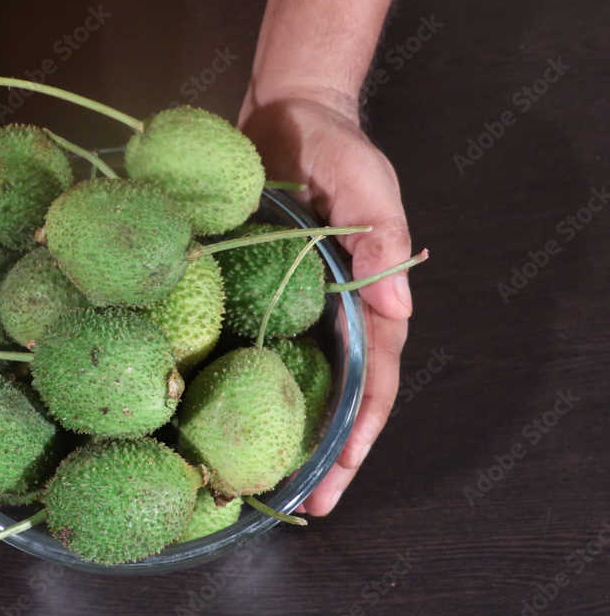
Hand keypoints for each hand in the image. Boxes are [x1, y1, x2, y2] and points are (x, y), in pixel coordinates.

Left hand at [240, 91, 412, 515]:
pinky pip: (250, 346)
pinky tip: (214, 415)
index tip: (341, 472)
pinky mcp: (252, 293)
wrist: (286, 112)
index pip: (375, 376)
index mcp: (369, 297)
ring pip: (294, 382)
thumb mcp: (365, 181)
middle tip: (300, 503)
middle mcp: (332, 314)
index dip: (361, 428)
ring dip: (283, 432)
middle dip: (324, 452)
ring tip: (261, 481)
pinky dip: (241, 385)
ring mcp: (291, 308)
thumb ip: (381, 237)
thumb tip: (400, 307)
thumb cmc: (334, 146)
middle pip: (336, 396)